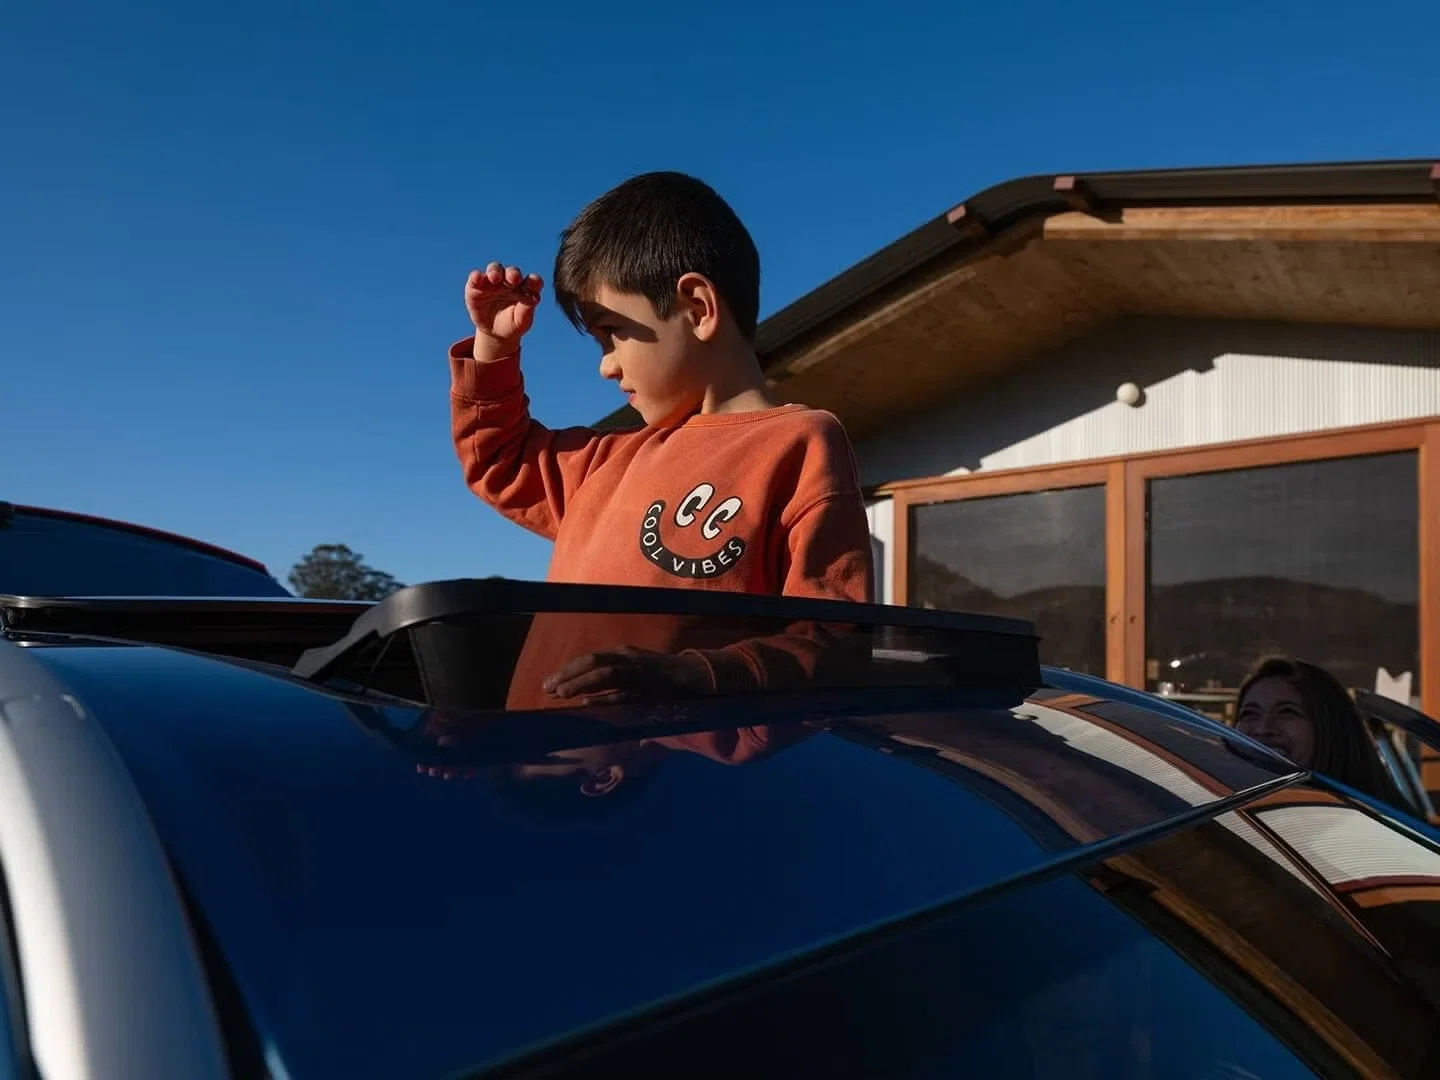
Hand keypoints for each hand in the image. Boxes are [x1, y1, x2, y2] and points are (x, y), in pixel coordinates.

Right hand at [465, 263, 542, 361]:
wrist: (494, 332)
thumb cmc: (512, 324)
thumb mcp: (521, 321)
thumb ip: (527, 309)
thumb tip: (535, 297)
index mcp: (525, 289)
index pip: (533, 281)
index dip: (534, 282)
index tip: (534, 286)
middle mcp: (510, 281)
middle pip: (512, 272)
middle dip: (513, 274)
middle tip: (514, 278)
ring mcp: (493, 282)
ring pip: (495, 269)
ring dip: (495, 272)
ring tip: (495, 278)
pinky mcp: (476, 287)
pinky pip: (475, 278)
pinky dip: (476, 276)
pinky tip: (477, 278)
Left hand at [542, 647, 713, 705]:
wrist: (691, 676)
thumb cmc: (656, 673)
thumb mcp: (632, 666)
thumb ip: (610, 675)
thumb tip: (581, 691)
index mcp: (622, 652)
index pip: (589, 658)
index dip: (567, 670)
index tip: (548, 682)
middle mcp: (629, 659)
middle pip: (594, 662)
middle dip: (569, 674)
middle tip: (548, 689)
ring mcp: (640, 674)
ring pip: (607, 675)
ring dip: (582, 683)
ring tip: (562, 694)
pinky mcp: (649, 691)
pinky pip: (624, 694)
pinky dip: (605, 698)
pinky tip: (587, 703)